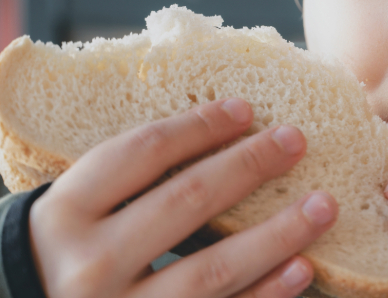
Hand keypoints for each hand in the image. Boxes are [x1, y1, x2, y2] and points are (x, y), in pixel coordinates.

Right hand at [29, 98, 337, 297]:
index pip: (141, 154)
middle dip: (248, 166)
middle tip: (296, 140)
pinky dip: (265, 293)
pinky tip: (302, 268)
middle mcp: (90, 264)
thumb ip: (126, 175)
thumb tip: (220, 124)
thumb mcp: (75, 209)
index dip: (198, 126)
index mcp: (65, 213)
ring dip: (277, 236)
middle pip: (185, 202)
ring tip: (323, 206)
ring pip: (212, 271)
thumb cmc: (65, 253)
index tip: (244, 108)